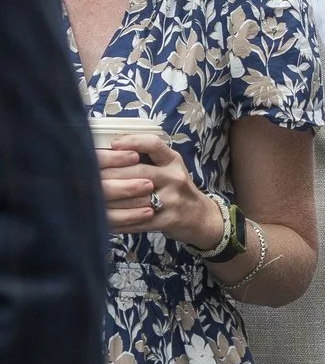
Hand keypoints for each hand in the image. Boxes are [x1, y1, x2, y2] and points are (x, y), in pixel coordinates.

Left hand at [98, 134, 219, 247]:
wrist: (200, 217)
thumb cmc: (175, 189)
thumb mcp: (169, 168)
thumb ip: (146, 159)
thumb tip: (106, 151)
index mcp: (172, 162)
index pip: (154, 145)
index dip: (132, 143)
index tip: (111, 144)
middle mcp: (174, 178)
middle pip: (137, 172)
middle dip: (107, 174)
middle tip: (85, 176)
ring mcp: (172, 200)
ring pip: (133, 199)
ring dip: (107, 200)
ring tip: (86, 198)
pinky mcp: (167, 220)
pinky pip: (136, 221)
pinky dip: (116, 221)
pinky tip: (101, 219)